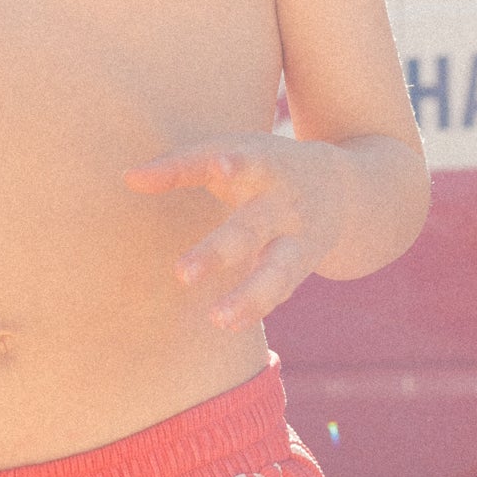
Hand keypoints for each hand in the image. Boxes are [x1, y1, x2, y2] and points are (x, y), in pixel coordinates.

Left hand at [124, 135, 345, 329]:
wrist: (347, 190)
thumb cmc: (266, 168)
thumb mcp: (235, 152)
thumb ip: (184, 166)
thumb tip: (129, 178)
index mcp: (264, 165)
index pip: (241, 161)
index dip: (230, 164)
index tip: (220, 166)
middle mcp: (284, 202)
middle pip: (252, 227)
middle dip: (221, 251)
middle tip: (182, 274)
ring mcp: (298, 238)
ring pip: (277, 270)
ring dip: (249, 296)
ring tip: (217, 319)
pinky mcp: (302, 266)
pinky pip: (282, 291)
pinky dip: (258, 308)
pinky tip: (230, 325)